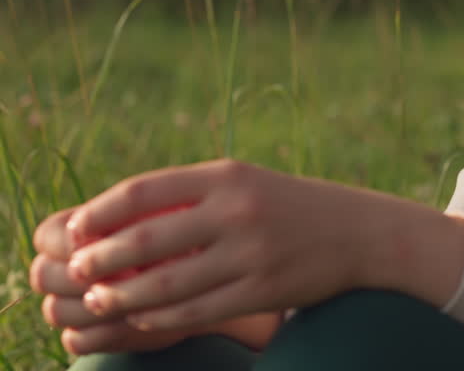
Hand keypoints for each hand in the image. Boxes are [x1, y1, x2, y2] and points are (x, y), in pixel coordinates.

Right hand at [30, 207, 210, 354]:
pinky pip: (76, 340)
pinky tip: (134, 319)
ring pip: (56, 310)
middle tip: (123, 272)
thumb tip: (108, 242)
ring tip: (133, 295)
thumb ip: (134, 223)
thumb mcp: (166, 221)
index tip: (104, 241)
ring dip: (92, 306)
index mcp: (74, 234)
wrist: (204, 276)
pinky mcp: (90, 335)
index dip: (69, 241)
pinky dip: (102, 333)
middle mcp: (65, 270)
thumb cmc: (182, 238)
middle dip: (78, 276)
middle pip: (43, 276)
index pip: (47, 237)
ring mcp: (73, 305)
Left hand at [62, 158, 384, 332]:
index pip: (144, 190)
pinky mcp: (263, 290)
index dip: (98, 212)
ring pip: (166, 284)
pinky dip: (161, 317)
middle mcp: (238, 211)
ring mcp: (252, 253)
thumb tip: (116, 216)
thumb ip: (192, 195)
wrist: (363, 232)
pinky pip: (197, 310)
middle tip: (74, 271)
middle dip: (100, 259)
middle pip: (147, 240)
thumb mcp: (247, 184)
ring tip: (99, 300)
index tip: (72, 230)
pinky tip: (142, 316)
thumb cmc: (291, 207)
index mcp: (228, 175)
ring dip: (123, 296)